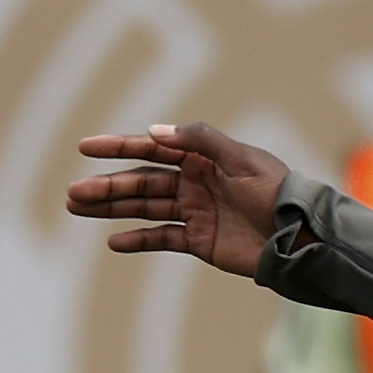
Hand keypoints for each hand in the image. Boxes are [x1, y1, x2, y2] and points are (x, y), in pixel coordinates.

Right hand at [65, 123, 293, 276]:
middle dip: (107, 185)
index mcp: (203, 157)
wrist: (299, 237)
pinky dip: (138, 240)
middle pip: (142, 181)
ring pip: (145, 207)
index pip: (153, 148)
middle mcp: (195, 181)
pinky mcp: (199, 240)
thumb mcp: (242, 160)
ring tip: (77, 209)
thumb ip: (201, 142)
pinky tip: (114, 241)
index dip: (119, 147)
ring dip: (112, 208)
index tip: (86, 147)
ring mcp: (195, 211)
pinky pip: (162, 238)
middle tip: (73, 193)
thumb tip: (156, 132)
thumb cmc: (276, 193)